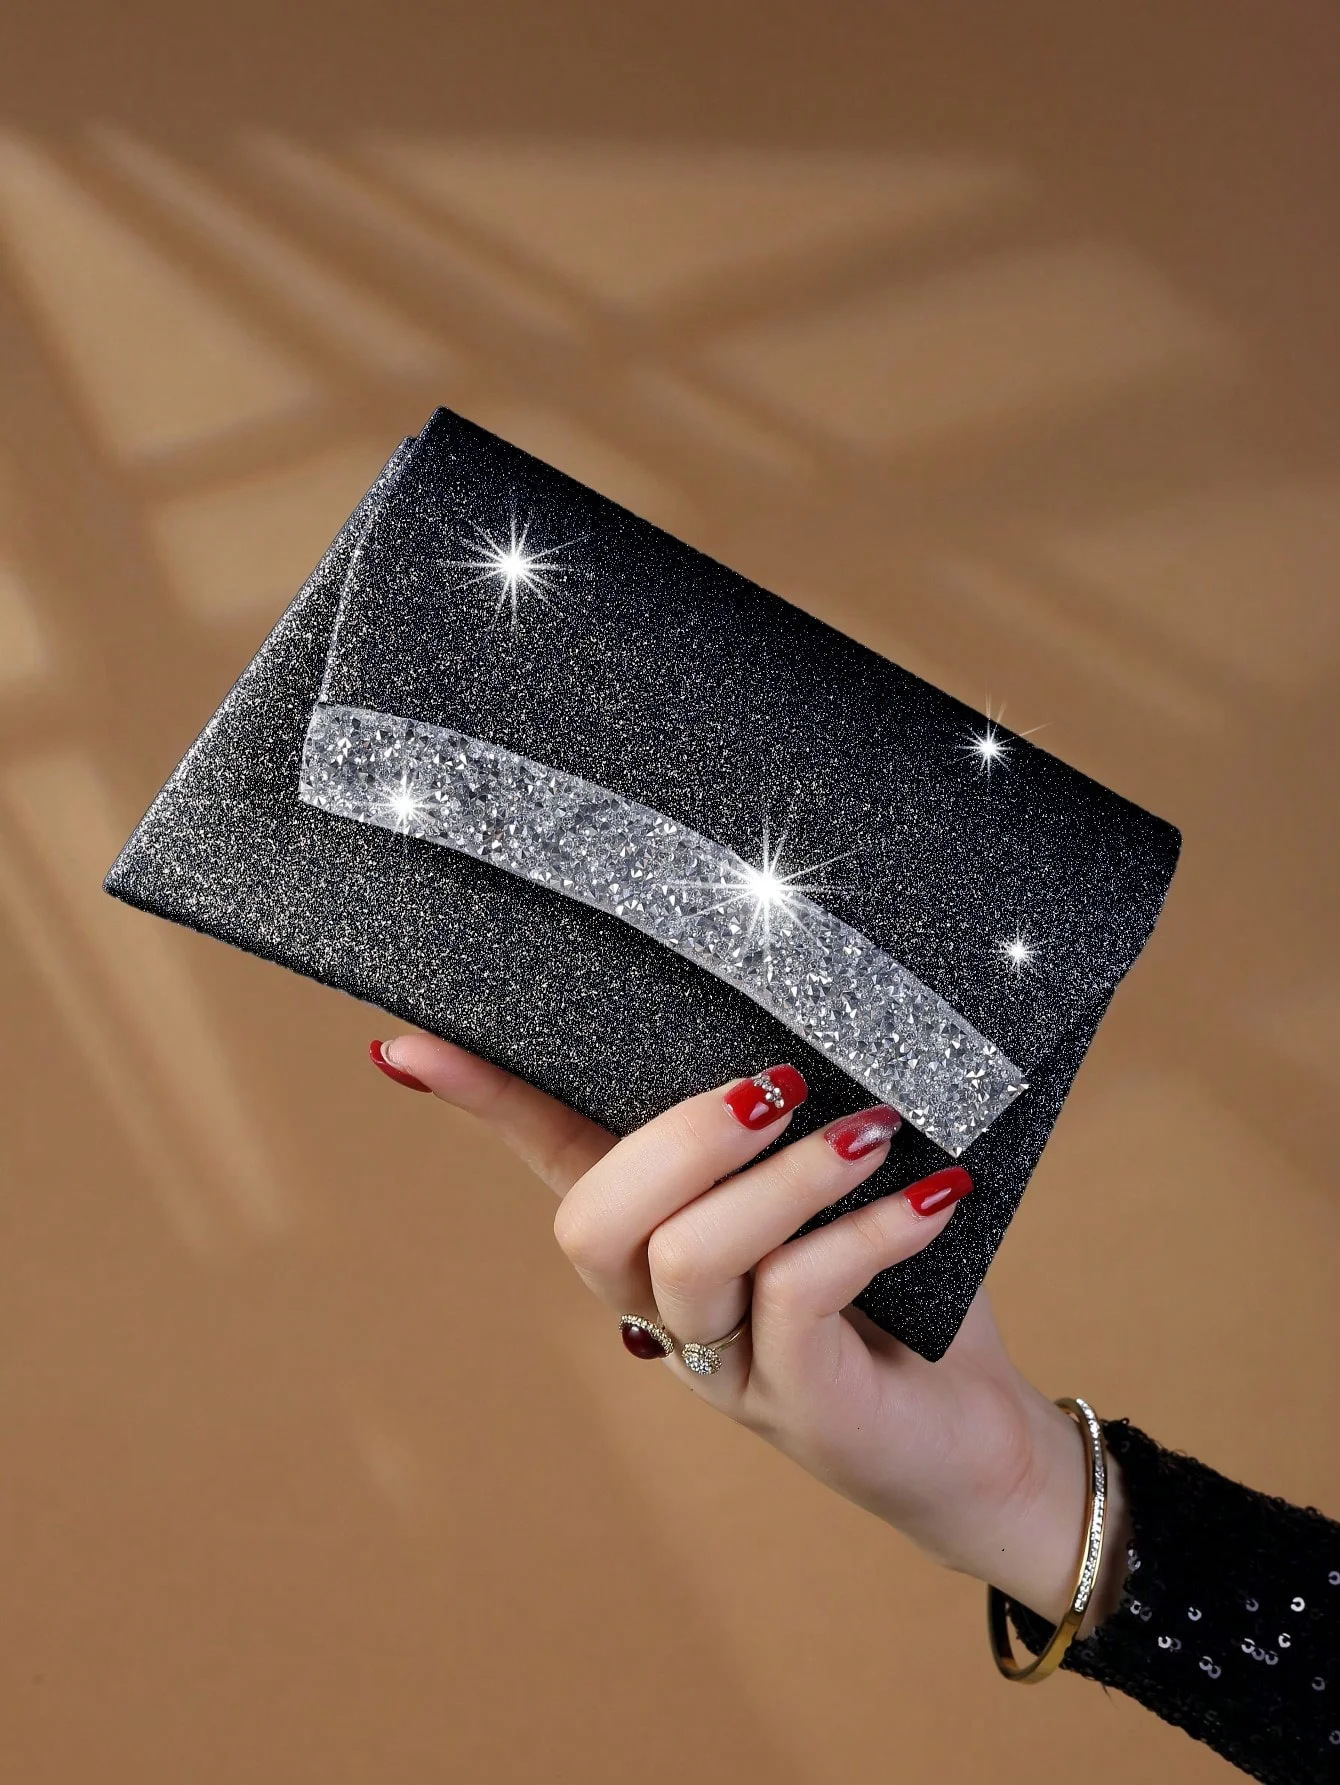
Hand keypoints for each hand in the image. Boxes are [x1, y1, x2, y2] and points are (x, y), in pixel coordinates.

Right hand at [371, 1036, 1128, 1633]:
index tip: (403, 1045)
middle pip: (592, 1224)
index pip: (548, 1158)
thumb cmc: (902, 1290)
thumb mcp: (838, 1184)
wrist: (980, 1437)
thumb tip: (786, 1013)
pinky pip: (795, 1298)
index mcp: (659, 1236)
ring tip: (872, 1133)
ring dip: (783, 1178)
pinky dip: (864, 1233)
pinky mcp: (798, 1405)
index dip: (481, 1102)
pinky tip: (929, 1195)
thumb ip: (792, 1118)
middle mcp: (665, 1306)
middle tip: (777, 1085)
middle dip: (680, 1138)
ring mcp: (724, 1364)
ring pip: (687, 1258)